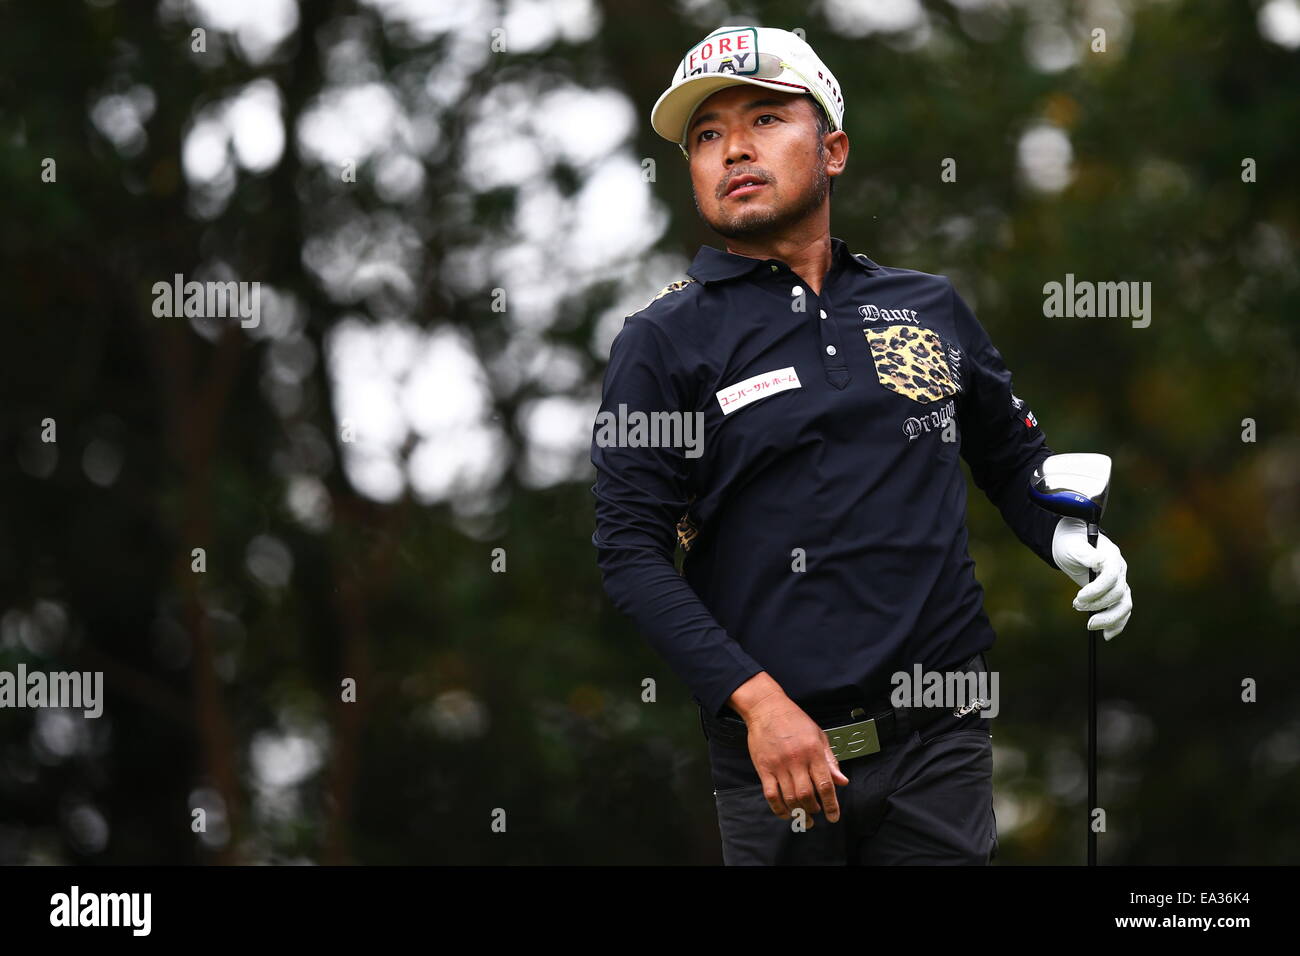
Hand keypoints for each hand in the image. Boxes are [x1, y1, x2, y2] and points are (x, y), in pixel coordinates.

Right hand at [740, 693, 849, 824]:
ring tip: (804, 817)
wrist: (767, 708)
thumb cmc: (795, 720)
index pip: (825, 784)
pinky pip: (771, 794)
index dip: (832, 805)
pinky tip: (785, 813)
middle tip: (817, 813)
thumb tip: (842, 781)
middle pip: (807, 794)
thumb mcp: (818, 735)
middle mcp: (796, 760)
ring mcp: (778, 765)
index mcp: (813, 751)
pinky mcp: (763, 768)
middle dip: (814, 809)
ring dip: (799, 811)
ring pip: (790, 797)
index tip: (833, 817)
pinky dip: (778, 808)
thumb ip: (830, 760)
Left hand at [1052, 517, 1132, 639]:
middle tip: (1076, 605)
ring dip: (1108, 618)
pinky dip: (1117, 624)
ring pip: (1124, 605)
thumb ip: (1085, 553)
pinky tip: (1106, 635)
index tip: (1079, 598)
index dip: (1096, 590)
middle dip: (1097, 604)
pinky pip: (1122, 611)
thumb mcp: (1072, 546)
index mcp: (1112, 557)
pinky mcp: (1114, 593)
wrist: (1071, 544)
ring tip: (1090, 625)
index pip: (1111, 577)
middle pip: (1118, 593)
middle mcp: (1119, 570)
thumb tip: (1098, 561)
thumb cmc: (1070, 542)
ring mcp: (1119, 582)